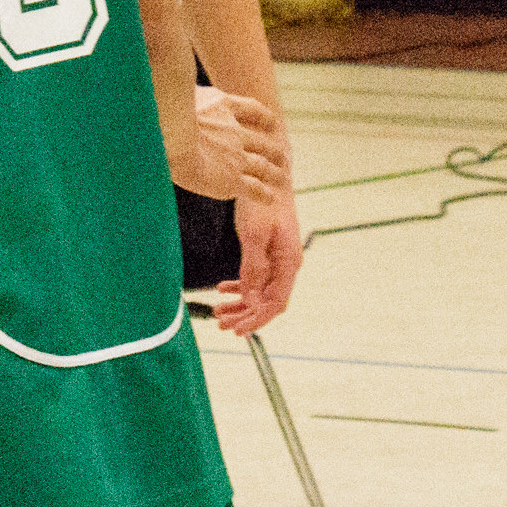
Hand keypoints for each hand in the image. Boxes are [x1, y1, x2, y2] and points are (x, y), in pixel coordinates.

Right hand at [173, 86, 287, 205]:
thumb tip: (161, 82)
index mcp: (220, 105)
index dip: (262, 116)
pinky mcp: (232, 179)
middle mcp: (233, 130)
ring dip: (275, 172)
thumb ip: (173, 91)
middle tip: (280, 155)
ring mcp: (235, 156)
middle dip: (272, 148)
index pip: (249, 108)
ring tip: (282, 177)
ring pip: (264, 165)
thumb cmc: (160, 110)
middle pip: (261, 140)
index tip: (271, 122)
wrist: (167, 134)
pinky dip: (264, 194)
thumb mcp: (170, 90)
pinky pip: (255, 188)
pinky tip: (270, 197)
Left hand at [213, 164, 303, 335]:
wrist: (267, 175)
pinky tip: (222, 288)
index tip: (238, 331)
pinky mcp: (267, 252)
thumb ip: (253, 267)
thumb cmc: (263, 201)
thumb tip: (250, 298)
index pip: (275, 302)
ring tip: (218, 312)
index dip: (257, 319)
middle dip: (245, 315)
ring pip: (259, 291)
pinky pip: (255, 277)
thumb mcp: (254, 234)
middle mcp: (286, 264)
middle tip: (221, 325)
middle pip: (267, 301)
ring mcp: (277, 259)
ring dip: (240, 304)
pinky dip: (240, 286)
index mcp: (288, 262)